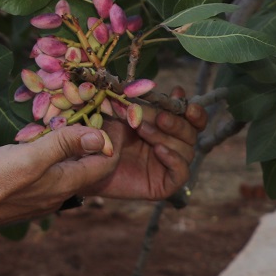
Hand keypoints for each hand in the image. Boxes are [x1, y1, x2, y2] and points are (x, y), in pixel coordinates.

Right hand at [0, 125, 117, 227]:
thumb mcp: (30, 158)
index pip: (105, 164)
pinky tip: (36, 142)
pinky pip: (43, 172)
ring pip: (63, 170)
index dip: (113, 139)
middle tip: (90, 111)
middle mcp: (56, 193)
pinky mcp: (19, 192)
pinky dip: (48, 155)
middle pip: (86, 167)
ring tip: (66, 121)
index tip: (111, 114)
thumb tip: (101, 136)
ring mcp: (37, 195)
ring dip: (69, 148)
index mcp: (64, 185)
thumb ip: (64, 146)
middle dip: (93, 141)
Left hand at [86, 103, 206, 200]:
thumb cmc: (100, 135)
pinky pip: (182, 173)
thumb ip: (147, 104)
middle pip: (191, 134)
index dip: (193, 111)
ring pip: (187, 151)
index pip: (191, 120)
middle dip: (177, 123)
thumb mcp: (122, 115)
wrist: (82, 162)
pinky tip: (158, 150)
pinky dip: (174, 160)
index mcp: (164, 127)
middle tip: (159, 117)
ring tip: (142, 130)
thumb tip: (176, 91)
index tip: (183, 100)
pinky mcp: (164, 184)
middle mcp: (170, 146)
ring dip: (167, 137)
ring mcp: (167, 166)